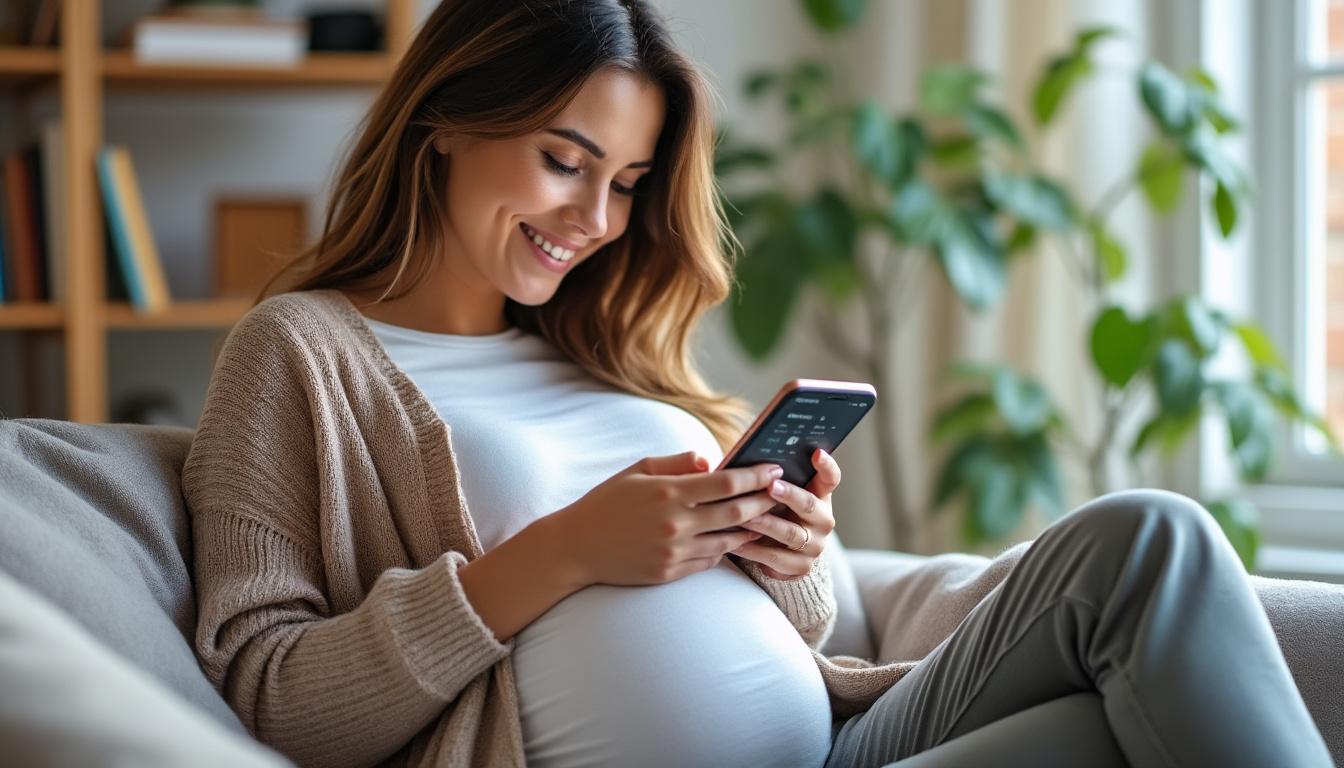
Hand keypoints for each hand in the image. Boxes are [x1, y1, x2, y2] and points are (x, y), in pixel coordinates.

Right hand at [553, 451, 785, 586]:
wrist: (576, 547)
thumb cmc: (606, 503)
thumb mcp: (637, 471)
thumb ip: (677, 463)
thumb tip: (711, 462)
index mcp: (668, 492)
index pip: (726, 483)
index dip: (756, 476)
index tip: (774, 469)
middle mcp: (675, 523)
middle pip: (736, 512)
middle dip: (765, 501)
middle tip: (783, 493)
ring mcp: (674, 551)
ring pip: (728, 541)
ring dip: (751, 529)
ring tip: (768, 518)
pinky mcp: (670, 573)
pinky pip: (709, 561)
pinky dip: (725, 549)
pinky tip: (735, 540)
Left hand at [728, 448, 838, 579]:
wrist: (782, 553)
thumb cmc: (775, 512)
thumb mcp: (778, 494)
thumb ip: (770, 477)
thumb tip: (744, 461)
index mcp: (820, 495)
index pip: (831, 477)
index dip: (826, 465)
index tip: (816, 453)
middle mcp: (822, 519)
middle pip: (808, 504)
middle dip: (788, 494)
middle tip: (769, 486)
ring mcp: (814, 544)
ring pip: (789, 533)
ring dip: (765, 524)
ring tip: (743, 517)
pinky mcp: (801, 566)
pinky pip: (776, 558)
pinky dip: (754, 550)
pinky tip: (735, 542)